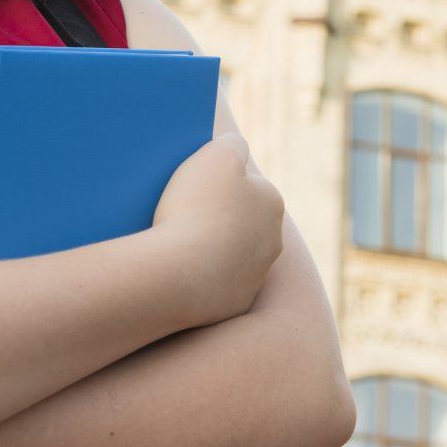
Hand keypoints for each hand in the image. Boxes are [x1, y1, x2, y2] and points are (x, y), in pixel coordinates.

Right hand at [151, 132, 283, 324]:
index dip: (217, 182)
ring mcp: (254, 276)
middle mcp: (272, 241)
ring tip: (174, 242)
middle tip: (180, 212)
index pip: (246, 183)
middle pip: (241, 221)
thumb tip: (235, 145)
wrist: (178, 273)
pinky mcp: (234, 303)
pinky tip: (176, 270)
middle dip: (217, 217)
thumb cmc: (196, 208)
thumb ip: (232, 143)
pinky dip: (199, 277)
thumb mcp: (216, 155)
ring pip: (230, 255)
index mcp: (271, 203)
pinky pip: (215, 284)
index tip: (192, 184)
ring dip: (208, 249)